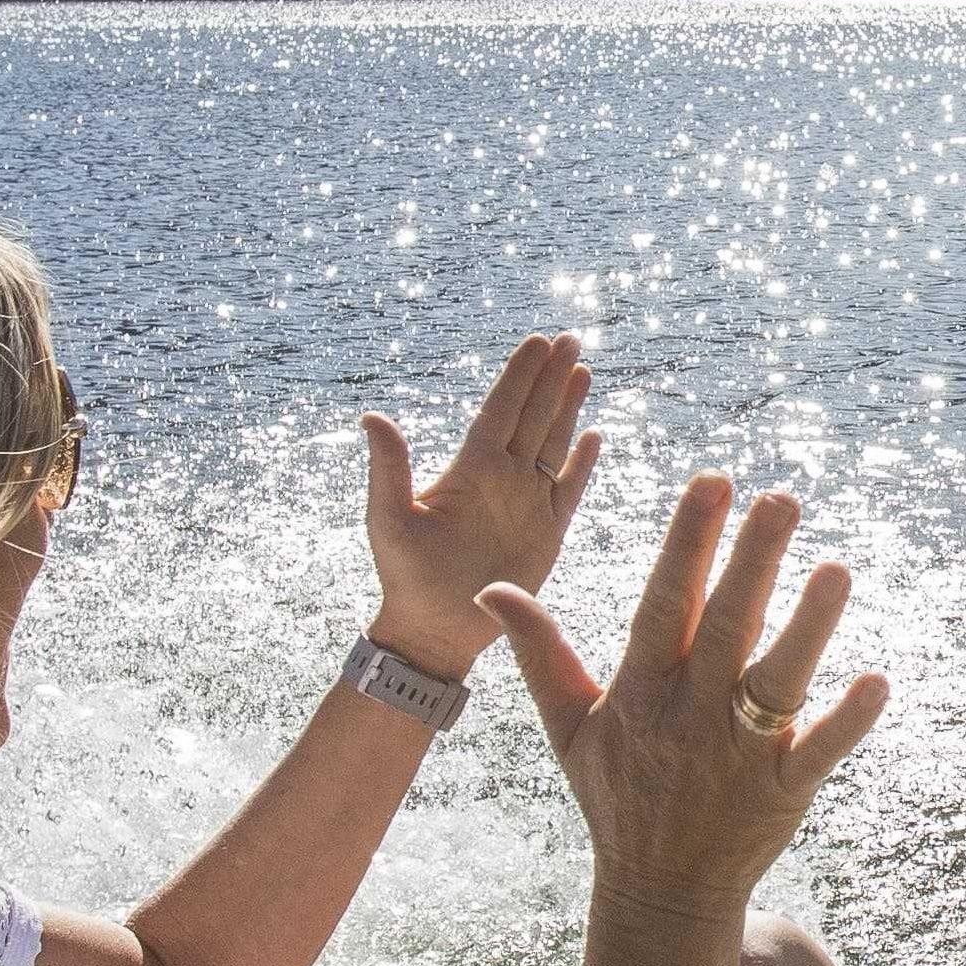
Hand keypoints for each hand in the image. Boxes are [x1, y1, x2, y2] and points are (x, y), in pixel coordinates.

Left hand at [364, 333, 600, 674]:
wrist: (434, 628)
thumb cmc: (404, 575)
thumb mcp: (389, 518)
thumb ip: (388, 467)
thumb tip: (371, 416)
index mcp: (468, 469)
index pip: (500, 411)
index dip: (519, 376)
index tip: (537, 342)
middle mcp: (501, 478)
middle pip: (532, 416)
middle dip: (551, 377)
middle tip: (570, 337)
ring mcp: (527, 503)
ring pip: (554, 443)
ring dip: (569, 407)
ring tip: (583, 370)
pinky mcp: (548, 532)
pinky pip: (570, 489)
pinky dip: (583, 464)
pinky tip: (594, 436)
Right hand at [482, 475, 885, 924]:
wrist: (660, 895)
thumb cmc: (617, 798)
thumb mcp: (568, 728)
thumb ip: (539, 653)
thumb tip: (490, 590)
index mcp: (641, 691)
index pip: (667, 604)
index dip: (688, 544)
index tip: (713, 482)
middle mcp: (690, 715)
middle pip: (726, 627)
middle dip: (752, 561)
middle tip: (782, 498)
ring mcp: (738, 753)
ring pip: (776, 680)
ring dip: (807, 627)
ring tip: (836, 571)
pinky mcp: (782, 790)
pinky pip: (817, 752)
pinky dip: (845, 721)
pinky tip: (876, 683)